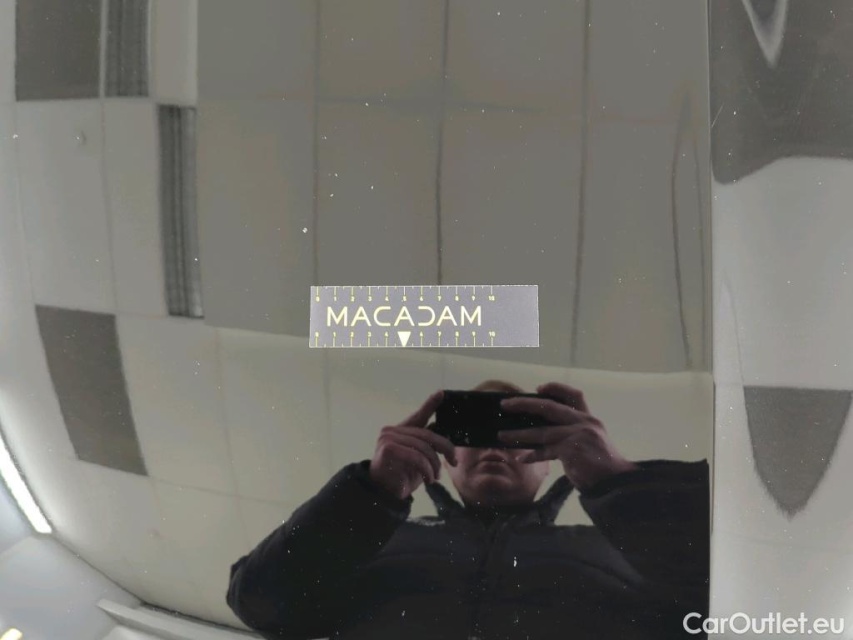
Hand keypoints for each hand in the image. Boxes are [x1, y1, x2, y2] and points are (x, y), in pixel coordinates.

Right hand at [369, 391, 457, 500]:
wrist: (384, 494)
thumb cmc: (402, 475)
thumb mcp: (418, 458)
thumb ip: (426, 444)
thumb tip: (440, 430)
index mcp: (401, 429)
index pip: (419, 415)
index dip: (431, 403)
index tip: (442, 393)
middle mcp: (392, 430)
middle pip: (428, 435)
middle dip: (445, 448)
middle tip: (454, 461)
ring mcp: (388, 438)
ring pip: (424, 447)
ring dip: (434, 465)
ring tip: (435, 477)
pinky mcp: (387, 449)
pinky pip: (416, 457)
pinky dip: (426, 470)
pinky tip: (428, 480)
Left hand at [496, 382, 636, 490]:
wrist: (616, 483)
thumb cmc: (601, 466)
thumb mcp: (590, 442)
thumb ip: (572, 434)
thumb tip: (541, 433)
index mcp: (589, 419)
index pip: (573, 395)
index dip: (556, 388)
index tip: (539, 387)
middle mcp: (584, 423)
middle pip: (549, 407)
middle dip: (524, 404)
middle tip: (505, 405)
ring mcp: (578, 435)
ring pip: (541, 431)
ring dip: (519, 434)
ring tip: (502, 436)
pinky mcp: (571, 450)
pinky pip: (545, 451)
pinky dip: (533, 455)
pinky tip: (522, 459)